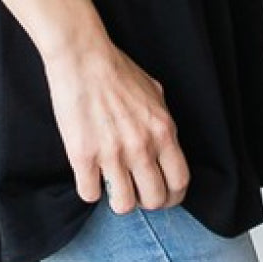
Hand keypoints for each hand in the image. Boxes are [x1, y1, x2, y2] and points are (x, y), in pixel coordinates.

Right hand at [43, 37, 190, 213]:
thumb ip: (162, 122)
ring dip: (116, 198)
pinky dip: (89, 188)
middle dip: (144, 200)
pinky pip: (90, 194)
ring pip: (123, 204)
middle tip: (133, 189)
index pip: (180, 182)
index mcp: (163, 130)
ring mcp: (112, 153)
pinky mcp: (83, 156)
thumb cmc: (116, 69)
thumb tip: (164, 144)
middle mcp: (142, 147)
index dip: (172, 196)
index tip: (161, 195)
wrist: (82, 56)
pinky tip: (88, 172)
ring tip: (109, 182)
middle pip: (154, 200)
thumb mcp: (154, 92)